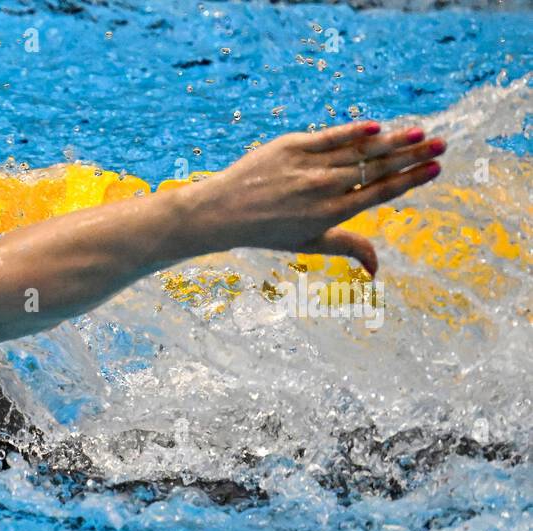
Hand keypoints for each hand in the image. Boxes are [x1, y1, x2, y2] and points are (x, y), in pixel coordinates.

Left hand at [191, 121, 445, 275]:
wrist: (222, 212)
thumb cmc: (268, 231)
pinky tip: (378, 126)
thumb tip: (378, 271)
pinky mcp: (291, 147)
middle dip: (412, 155)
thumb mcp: (309, 244)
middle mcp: (323, 189)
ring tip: (420, 131)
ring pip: (358, 150)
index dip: (410, 180)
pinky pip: (329, 136)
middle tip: (441, 144)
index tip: (436, 168)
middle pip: (376, 168)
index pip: (380, 193)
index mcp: (331, 214)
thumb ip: (348, 248)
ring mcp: (308, 166)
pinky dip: (354, 131)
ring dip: (392, 140)